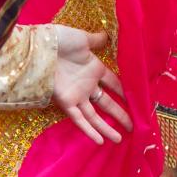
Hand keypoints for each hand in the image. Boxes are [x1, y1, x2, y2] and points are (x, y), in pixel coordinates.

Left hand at [51, 27, 128, 143]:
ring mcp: (77, 96)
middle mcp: (87, 85)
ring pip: (95, 116)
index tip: (136, 101)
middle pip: (107, 103)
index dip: (123, 92)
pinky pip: (80, 119)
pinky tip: (100, 141)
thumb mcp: (82, 39)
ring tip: (120, 139)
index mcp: (93, 69)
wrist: (40, 47)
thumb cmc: (60, 40)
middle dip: (120, 114)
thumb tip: (107, 36)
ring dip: (107, 128)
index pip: (113, 83)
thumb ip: (96, 40)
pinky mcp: (66, 103)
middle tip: (133, 125)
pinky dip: (89, 130)